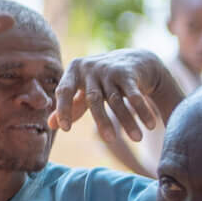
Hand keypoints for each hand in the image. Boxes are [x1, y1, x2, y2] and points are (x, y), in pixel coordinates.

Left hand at [52, 48, 170, 140]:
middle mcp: (90, 69)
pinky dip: (142, 110)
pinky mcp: (128, 73)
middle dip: (102, 120)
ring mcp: (109, 70)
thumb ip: (70, 106)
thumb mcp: (83, 90)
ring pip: (116, 100)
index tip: (64, 129)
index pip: (64, 91)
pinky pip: (134, 95)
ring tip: (137, 139)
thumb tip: (51, 125)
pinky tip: (150, 125)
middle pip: (93, 99)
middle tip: (110, 140)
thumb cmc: (101, 81)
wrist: (134, 60)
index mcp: (73, 72)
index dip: (63, 109)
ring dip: (127, 120)